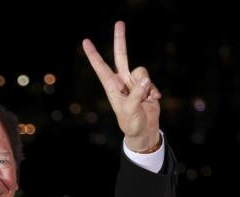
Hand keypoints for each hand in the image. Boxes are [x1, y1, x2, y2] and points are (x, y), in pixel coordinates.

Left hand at [82, 21, 161, 152]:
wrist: (143, 130)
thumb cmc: (130, 122)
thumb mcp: (130, 109)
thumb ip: (137, 93)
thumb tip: (145, 78)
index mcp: (111, 86)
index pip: (101, 67)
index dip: (94, 54)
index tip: (85, 42)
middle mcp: (122, 81)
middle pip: (121, 56)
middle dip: (120, 40)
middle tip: (119, 22)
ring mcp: (134, 82)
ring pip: (142, 71)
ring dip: (146, 85)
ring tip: (146, 99)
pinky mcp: (146, 85)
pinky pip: (151, 81)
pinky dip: (154, 91)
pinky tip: (153, 101)